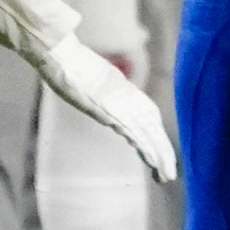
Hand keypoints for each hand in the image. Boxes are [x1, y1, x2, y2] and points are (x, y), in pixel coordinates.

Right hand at [32, 36, 177, 179]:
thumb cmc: (65, 61)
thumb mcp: (84, 74)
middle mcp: (126, 96)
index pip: (146, 114)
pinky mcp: (113, 110)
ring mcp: (121, 103)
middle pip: (152, 126)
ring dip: (159, 155)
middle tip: (169, 174)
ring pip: (148, 133)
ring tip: (167, 175)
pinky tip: (154, 162)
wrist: (60, 54)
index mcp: (121, 88)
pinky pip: (135, 133)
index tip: (158, 152)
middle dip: (161, 150)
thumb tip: (88, 88)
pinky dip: (146, 148)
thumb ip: (93, 84)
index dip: (154, 134)